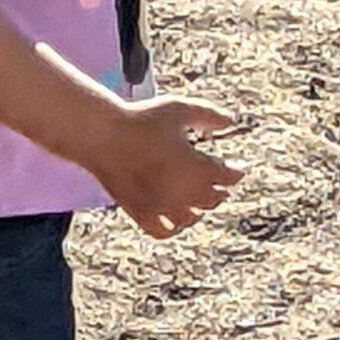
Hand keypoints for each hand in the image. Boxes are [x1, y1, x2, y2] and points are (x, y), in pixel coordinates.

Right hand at [92, 97, 244, 239]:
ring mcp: (162, 206)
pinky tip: (173, 217)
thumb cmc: (141, 119)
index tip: (236, 166)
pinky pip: (164, 231)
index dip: (237, 170)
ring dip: (198, 209)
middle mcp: (184, 192)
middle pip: (214, 199)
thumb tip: (231, 123)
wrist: (102, 135)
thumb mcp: (179, 109)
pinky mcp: (141, 213)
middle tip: (217, 183)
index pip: (230, 177)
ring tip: (196, 200)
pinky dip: (173, 227)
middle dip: (219, 189)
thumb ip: (210, 116)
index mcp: (198, 167)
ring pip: (192, 218)